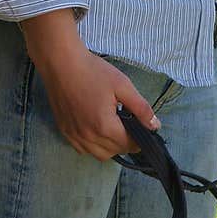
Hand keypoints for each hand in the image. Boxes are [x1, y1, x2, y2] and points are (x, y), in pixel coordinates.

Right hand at [21, 9, 160, 160]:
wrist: (61, 63)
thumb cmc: (93, 71)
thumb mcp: (122, 85)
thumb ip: (141, 108)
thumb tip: (155, 126)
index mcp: (105, 126)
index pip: (129, 145)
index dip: (139, 137)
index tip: (141, 126)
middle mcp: (88, 137)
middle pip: (115, 151)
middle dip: (126, 142)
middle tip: (128, 124)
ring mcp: (74, 136)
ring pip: (99, 154)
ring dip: (110, 146)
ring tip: (113, 127)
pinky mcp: (64, 131)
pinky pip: (83, 149)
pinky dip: (93, 145)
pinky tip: (96, 129)